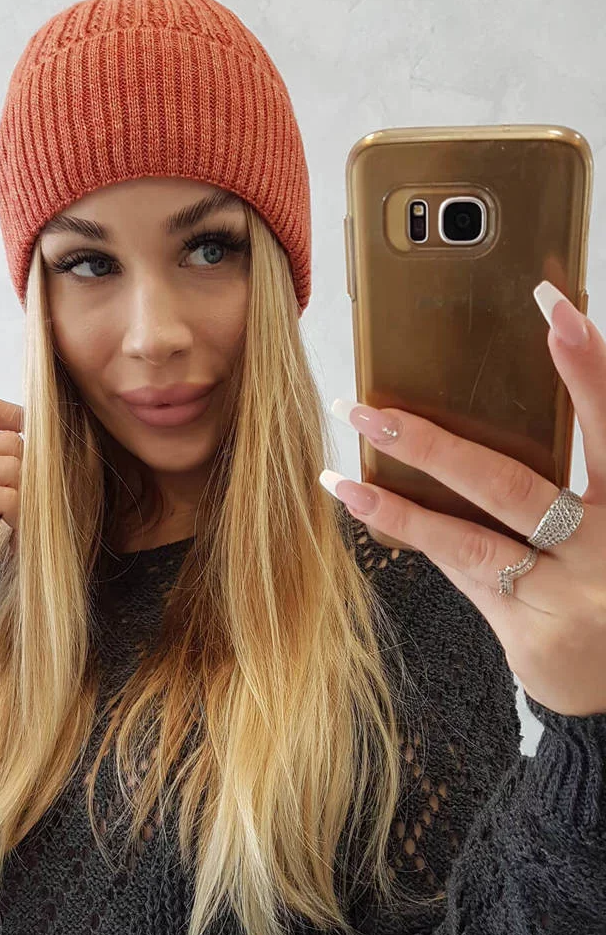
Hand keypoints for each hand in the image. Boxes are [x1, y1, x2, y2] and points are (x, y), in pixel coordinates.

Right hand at [0, 394, 24, 532]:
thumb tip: (13, 450)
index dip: (15, 416)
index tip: (31, 435)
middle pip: (7, 442)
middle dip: (27, 466)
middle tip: (31, 491)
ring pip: (12, 466)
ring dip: (27, 492)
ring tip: (24, 512)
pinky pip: (8, 496)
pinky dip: (19, 512)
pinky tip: (15, 527)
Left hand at [320, 281, 605, 718]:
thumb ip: (578, 474)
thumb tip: (501, 410)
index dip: (586, 366)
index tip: (554, 308)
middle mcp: (600, 545)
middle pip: (515, 481)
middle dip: (436, 441)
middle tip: (374, 406)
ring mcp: (562, 590)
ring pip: (474, 527)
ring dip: (405, 482)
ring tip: (353, 446)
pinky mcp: (525, 626)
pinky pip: (457, 564)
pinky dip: (408, 526)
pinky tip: (359, 499)